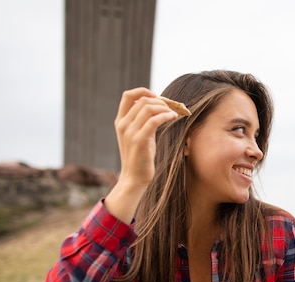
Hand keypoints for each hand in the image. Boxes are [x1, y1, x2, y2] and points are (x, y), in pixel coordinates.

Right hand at [105, 88, 178, 222]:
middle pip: (142, 100)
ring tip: (174, 113)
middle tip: (172, 107)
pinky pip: (154, 120)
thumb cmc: (140, 156)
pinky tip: (173, 118)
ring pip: (148, 108)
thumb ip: (144, 121)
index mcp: (120, 121)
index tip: (157, 96)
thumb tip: (159, 107)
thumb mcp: (140, 135)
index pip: (128, 95)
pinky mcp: (139, 140)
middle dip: (160, 101)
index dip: (143, 91)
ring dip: (165, 108)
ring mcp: (129, 132)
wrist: (134, 178)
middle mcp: (123, 124)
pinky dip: (165, 116)